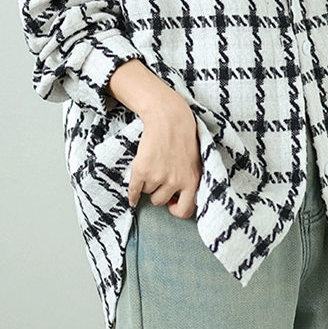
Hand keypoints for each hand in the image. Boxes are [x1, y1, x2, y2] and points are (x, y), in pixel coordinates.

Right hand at [127, 97, 201, 218]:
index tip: (172, 203)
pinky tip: (133, 196)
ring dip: (148, 183)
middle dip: (159, 191)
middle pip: (160, 201)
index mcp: (192, 180)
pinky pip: (134, 190)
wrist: (169, 117)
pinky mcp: (142, 169)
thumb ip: (189, 180)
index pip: (185, 211)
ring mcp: (158, 176)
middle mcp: (176, 181)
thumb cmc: (183, 137)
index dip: (176, 209)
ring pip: (147, 192)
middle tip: (160, 177)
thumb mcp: (195, 162)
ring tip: (153, 166)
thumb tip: (179, 200)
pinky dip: (132, 194)